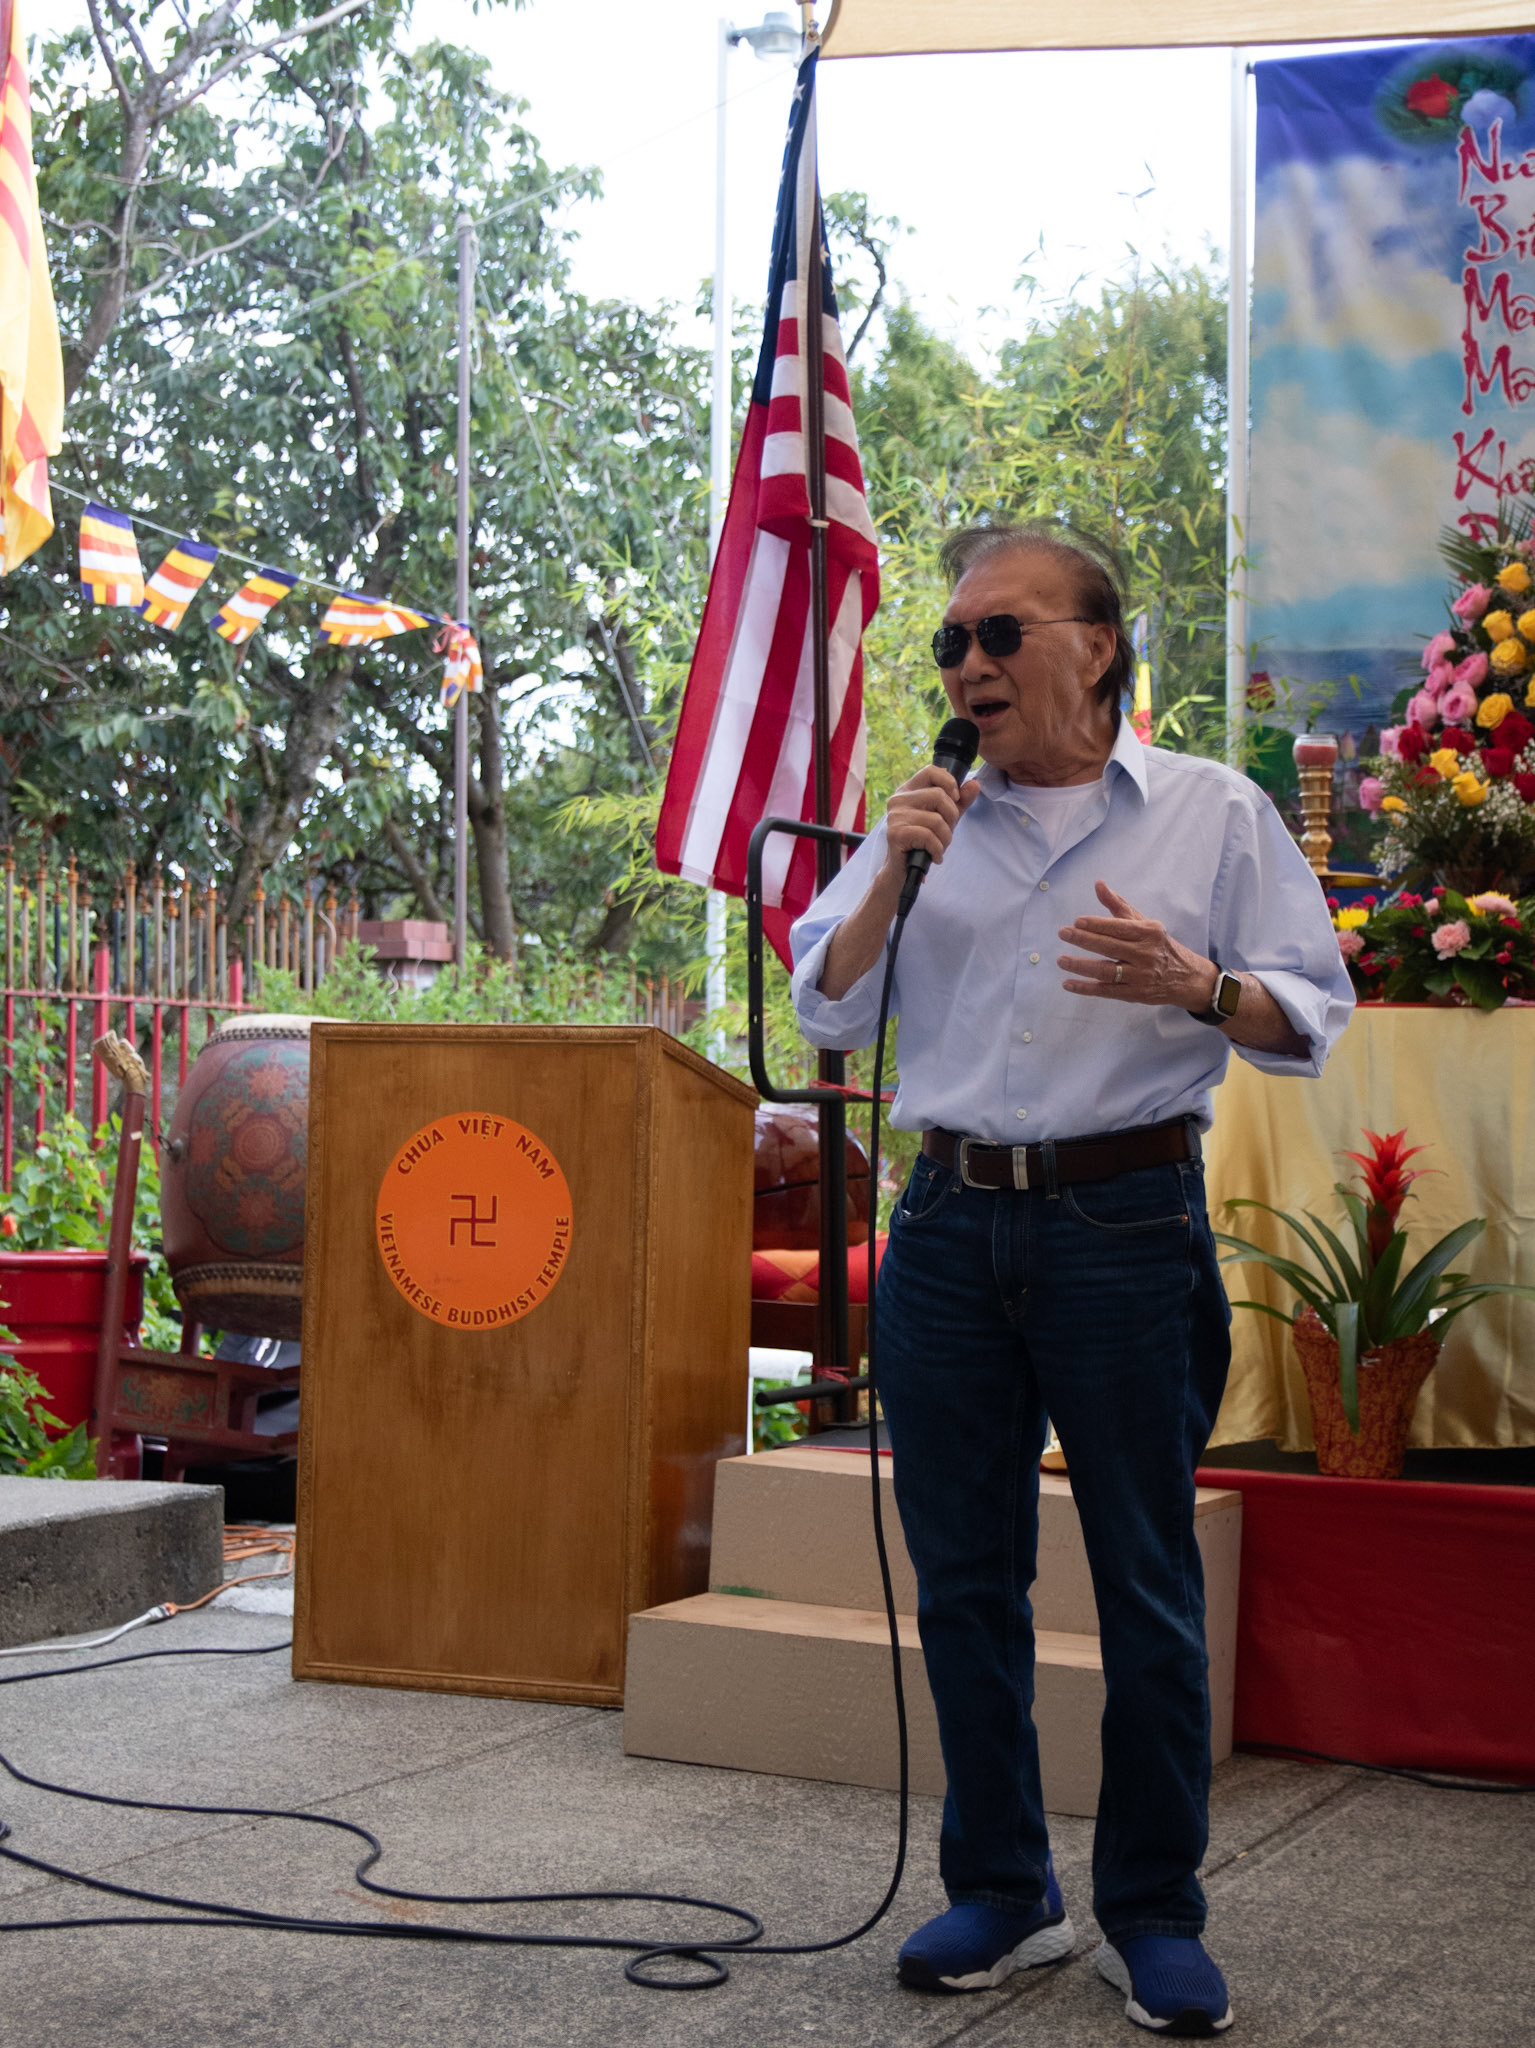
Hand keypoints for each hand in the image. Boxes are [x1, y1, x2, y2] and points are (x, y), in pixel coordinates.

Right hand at [879, 765, 980, 887]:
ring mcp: (895, 816)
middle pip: (939, 795)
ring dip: (945, 838)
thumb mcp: (945, 818)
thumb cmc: (923, 841)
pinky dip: (937, 849)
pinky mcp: (895, 834)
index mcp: (908, 791)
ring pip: (936, 819)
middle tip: (946, 831)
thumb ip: (959, 801)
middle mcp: (898, 800)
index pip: (931, 771)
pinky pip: (929, 836)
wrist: (903, 870)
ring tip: (940, 847)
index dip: (949, 783)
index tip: (955, 799)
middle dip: (951, 817)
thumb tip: (975, 784)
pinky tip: (935, 856)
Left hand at [1057, 881, 1217, 1011]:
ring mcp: (1140, 976)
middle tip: (1063, 933)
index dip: (1097, 925)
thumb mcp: (1144, 923)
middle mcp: (1145, 954)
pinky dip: (1086, 988)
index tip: (1077, 921)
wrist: (1186, 977)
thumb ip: (1118, 905)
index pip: (1119, 927)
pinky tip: (1068, 984)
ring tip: (1061, 960)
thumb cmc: (1159, 945)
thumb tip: (1098, 884)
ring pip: (1106, 971)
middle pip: (1109, 947)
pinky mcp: (1135, 994)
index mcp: (1148, 932)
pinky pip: (1106, 991)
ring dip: (1081, 966)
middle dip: (1084, 940)